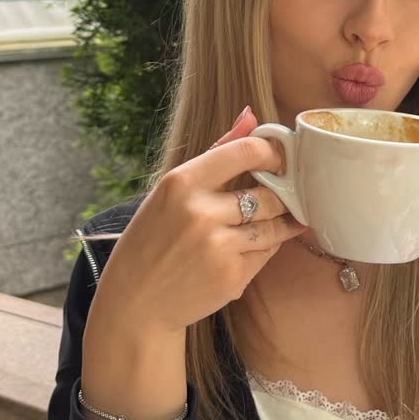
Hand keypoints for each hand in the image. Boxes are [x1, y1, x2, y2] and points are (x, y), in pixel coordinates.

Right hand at [88, 106, 309, 341]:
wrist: (136, 303)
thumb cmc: (150, 241)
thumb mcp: (170, 192)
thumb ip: (215, 152)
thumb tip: (250, 116)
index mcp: (181, 183)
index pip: (245, 152)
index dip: (271, 153)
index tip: (278, 159)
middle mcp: (201, 213)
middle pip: (268, 193)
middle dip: (279, 195)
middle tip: (282, 195)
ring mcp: (218, 247)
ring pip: (273, 225)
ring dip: (281, 222)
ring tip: (279, 220)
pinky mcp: (232, 277)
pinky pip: (266, 253)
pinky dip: (265, 248)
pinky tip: (250, 247)